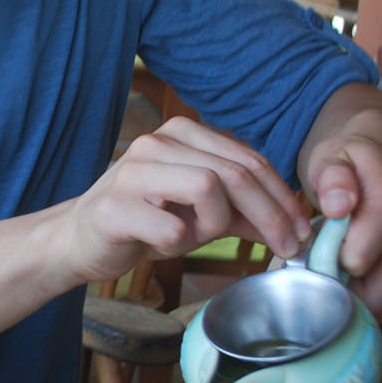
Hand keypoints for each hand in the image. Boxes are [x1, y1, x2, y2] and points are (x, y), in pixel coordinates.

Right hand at [60, 117, 309, 287]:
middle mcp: (158, 143)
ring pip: (207, 187)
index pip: (249, 160)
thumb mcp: (202, 217)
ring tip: (197, 238)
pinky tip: (163, 244)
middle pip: (235, 173)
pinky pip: (170, 227)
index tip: (301, 231)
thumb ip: (243, 215)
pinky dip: (178, 243)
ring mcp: (133, 171)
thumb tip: (292, 227)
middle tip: (287, 248)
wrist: (80, 239)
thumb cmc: (145, 224)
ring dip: (215, 225)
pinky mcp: (114, 207)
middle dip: (269, 215)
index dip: (282, 198)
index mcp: (182, 134)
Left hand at [303, 125, 381, 311]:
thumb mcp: (330, 156)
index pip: (355, 260)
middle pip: (375, 288)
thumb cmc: (352, 158)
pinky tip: (365, 253)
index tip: (314, 245)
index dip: (327, 260)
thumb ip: (331, 178)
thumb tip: (339, 204)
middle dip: (344, 279)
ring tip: (345, 250)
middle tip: (327, 253)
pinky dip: (375, 279)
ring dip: (359, 283)